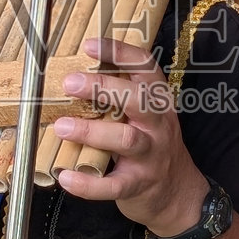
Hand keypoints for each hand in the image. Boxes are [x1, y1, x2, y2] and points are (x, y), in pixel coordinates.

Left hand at [52, 37, 209, 236]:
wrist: (177, 193)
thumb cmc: (151, 146)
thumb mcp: (146, 116)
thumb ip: (120, 98)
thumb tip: (74, 76)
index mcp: (157, 102)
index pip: (146, 68)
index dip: (120, 53)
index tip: (90, 45)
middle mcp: (158, 124)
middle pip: (137, 99)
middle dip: (103, 87)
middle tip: (70, 82)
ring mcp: (150, 155)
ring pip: (126, 138)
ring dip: (91, 131)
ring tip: (62, 126)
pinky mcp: (138, 185)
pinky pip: (113, 185)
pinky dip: (88, 183)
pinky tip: (66, 177)